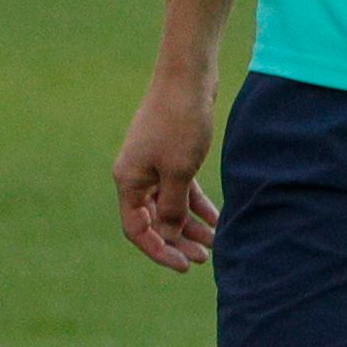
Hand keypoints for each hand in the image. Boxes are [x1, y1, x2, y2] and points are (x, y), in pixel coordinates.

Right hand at [115, 78, 220, 271]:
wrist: (188, 80)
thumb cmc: (181, 123)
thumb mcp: (179, 171)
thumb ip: (171, 206)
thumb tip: (166, 235)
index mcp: (128, 181)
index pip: (137, 229)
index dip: (159, 250)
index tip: (184, 266)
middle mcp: (136, 176)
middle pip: (153, 220)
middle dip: (177, 242)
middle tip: (204, 259)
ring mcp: (153, 166)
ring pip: (170, 206)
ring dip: (191, 227)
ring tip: (216, 245)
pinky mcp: (173, 156)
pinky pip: (182, 190)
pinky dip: (198, 206)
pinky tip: (218, 221)